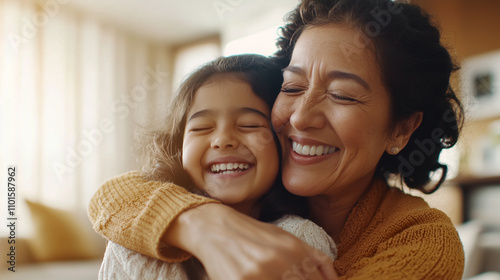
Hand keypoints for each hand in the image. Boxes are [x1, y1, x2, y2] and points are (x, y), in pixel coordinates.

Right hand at [164, 204, 337, 279]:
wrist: (214, 227)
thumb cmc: (252, 234)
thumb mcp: (284, 239)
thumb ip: (312, 258)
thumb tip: (333, 279)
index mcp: (294, 249)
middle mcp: (281, 260)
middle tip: (286, 279)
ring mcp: (261, 272)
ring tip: (272, 278)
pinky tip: (258, 279)